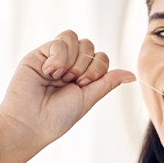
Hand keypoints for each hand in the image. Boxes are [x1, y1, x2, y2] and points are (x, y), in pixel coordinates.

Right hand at [0, 30, 134, 146]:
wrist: (31, 123)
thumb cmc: (58, 116)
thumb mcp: (89, 98)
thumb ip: (108, 82)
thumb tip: (132, 75)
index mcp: (83, 76)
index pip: (101, 57)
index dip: (98, 69)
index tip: (84, 86)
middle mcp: (69, 65)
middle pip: (90, 46)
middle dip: (86, 66)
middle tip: (72, 82)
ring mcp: (54, 58)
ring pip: (76, 39)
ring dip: (73, 61)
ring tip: (59, 77)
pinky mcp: (39, 53)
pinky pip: (60, 40)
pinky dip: (59, 56)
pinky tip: (49, 71)